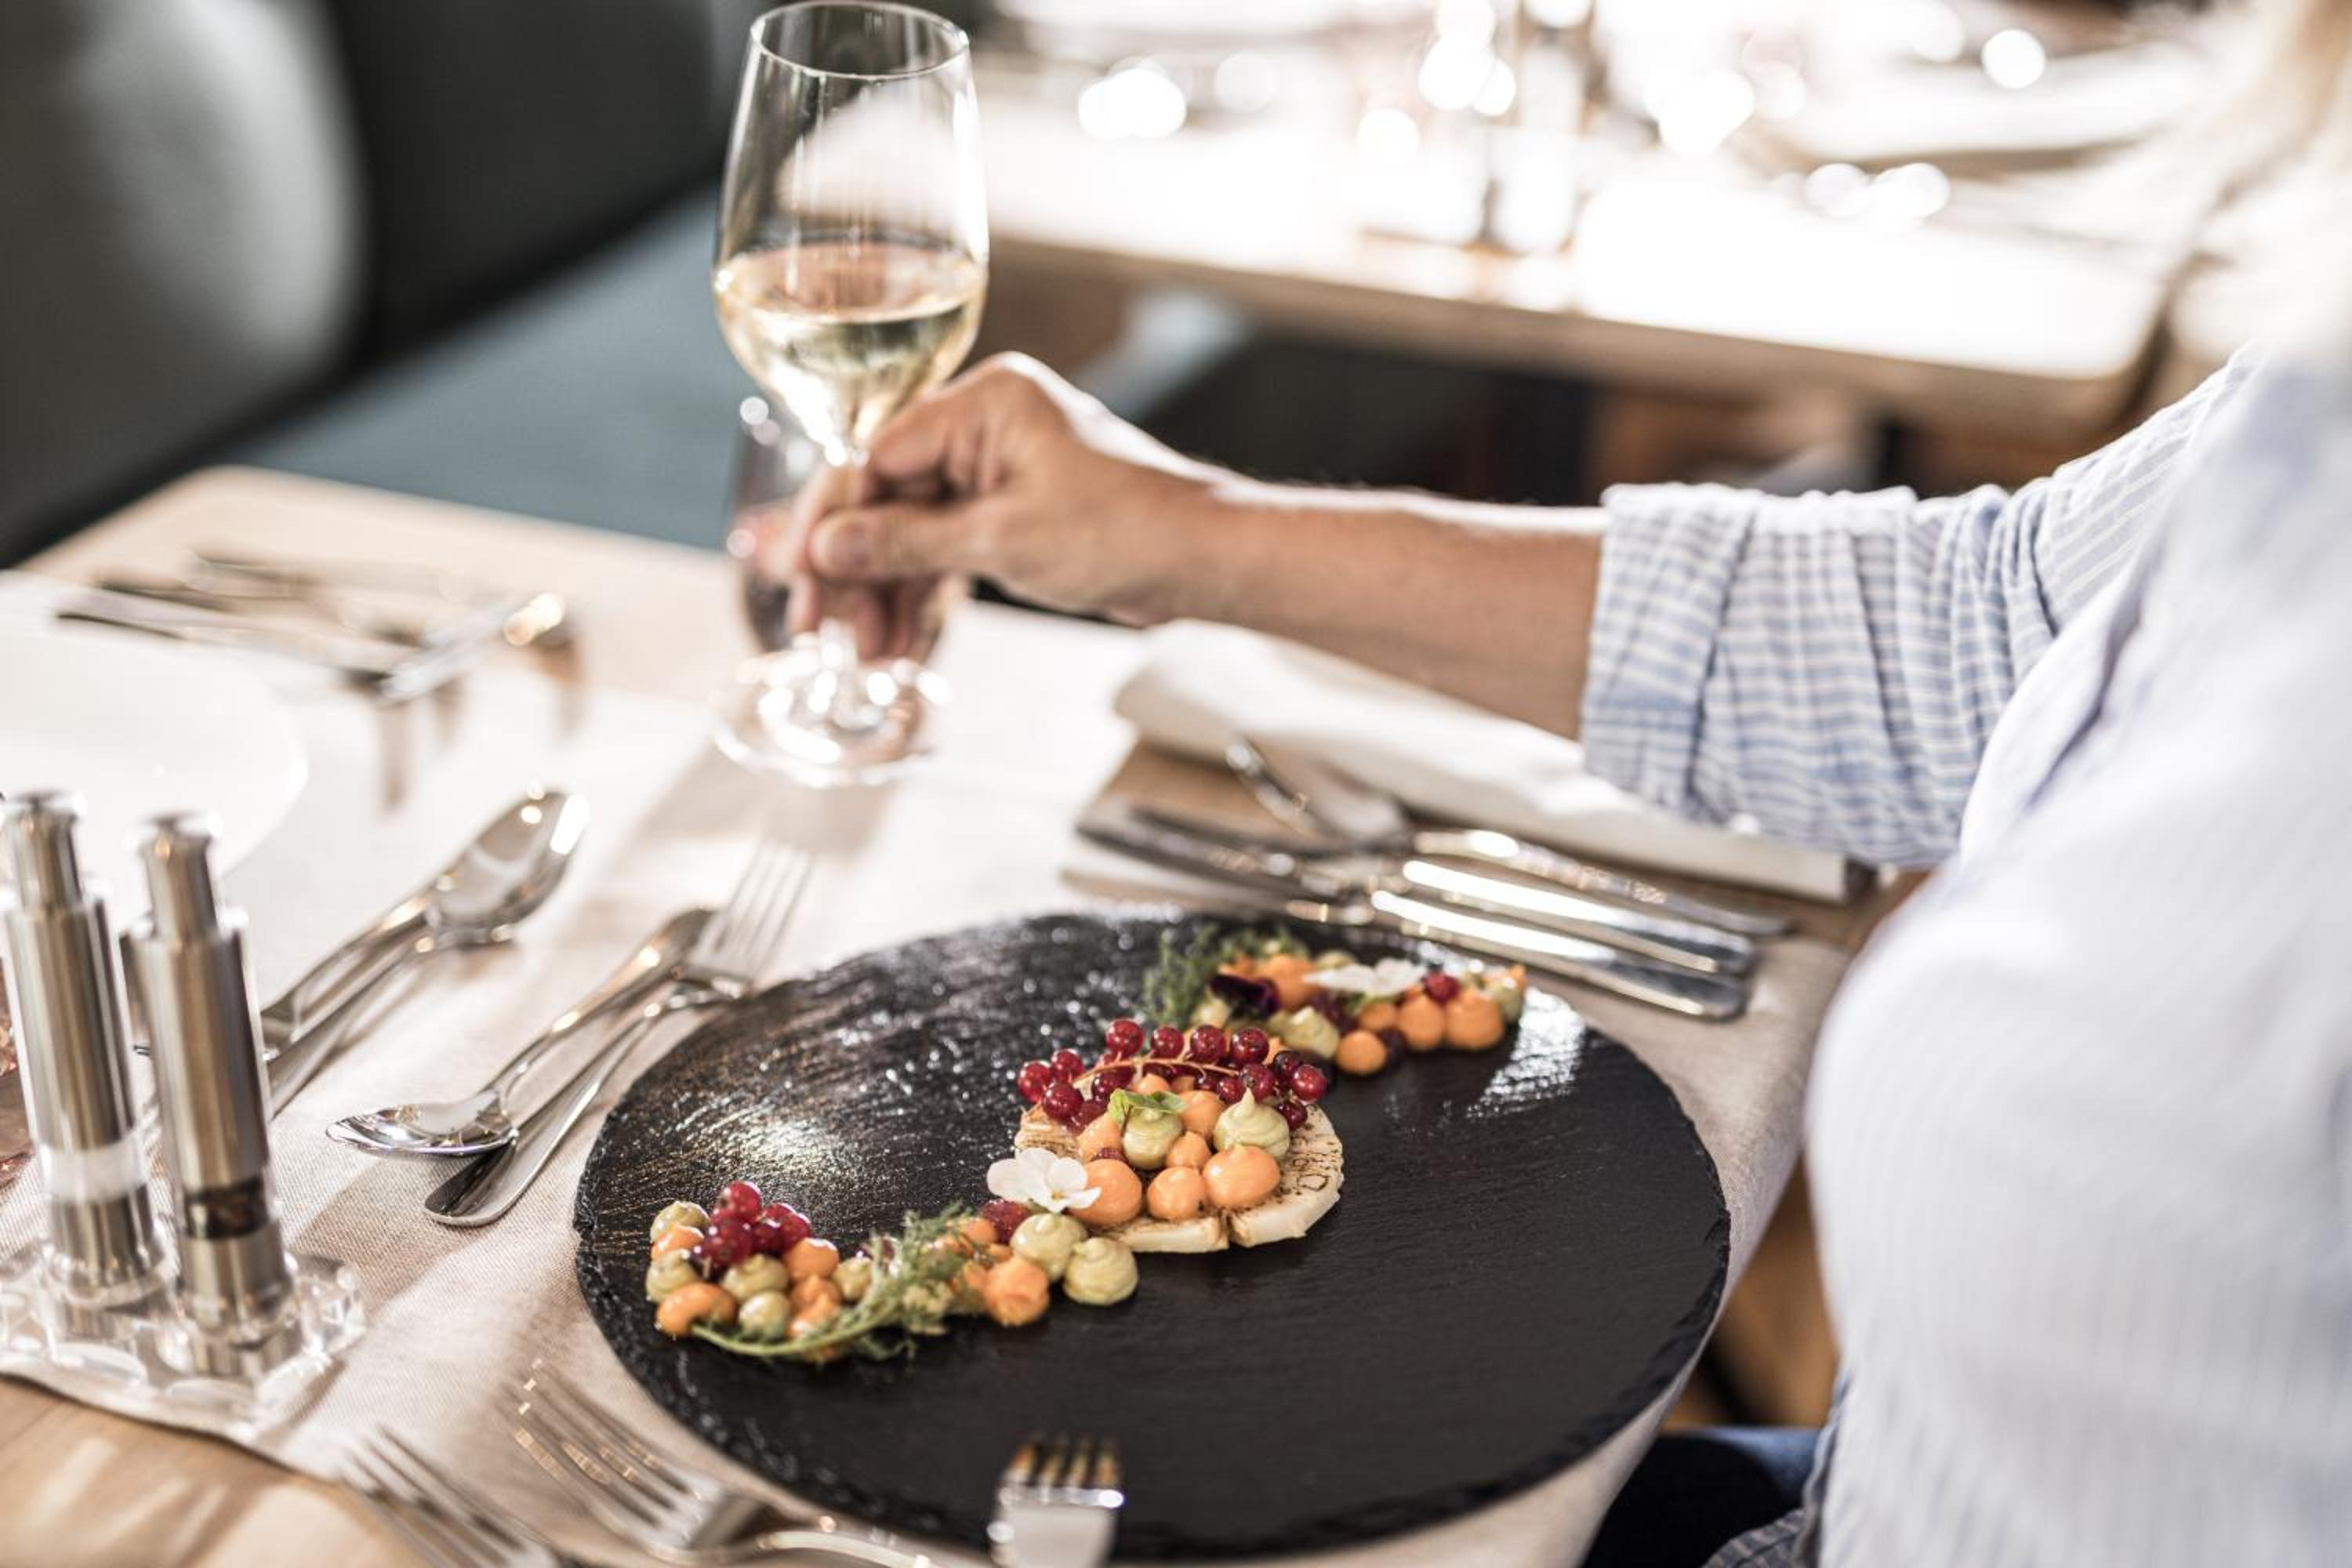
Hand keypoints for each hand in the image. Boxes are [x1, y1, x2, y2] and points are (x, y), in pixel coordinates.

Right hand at [746, 355, 1220, 657]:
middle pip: (886, 494)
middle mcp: (985, 423)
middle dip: (856, 567)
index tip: (803, 580)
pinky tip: (901, 641)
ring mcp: (999, 466)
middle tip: (825, 630)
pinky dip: (925, 591)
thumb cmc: (1127, 532)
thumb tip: (827, 547)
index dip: (831, 523)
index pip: (873, 456)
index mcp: (983, 402)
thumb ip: (907, 543)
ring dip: (887, 591)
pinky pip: (947, 544)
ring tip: (869, 655)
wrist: (1206, 559)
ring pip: (914, 527)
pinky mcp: (1013, 507)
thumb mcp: (1003, 541)